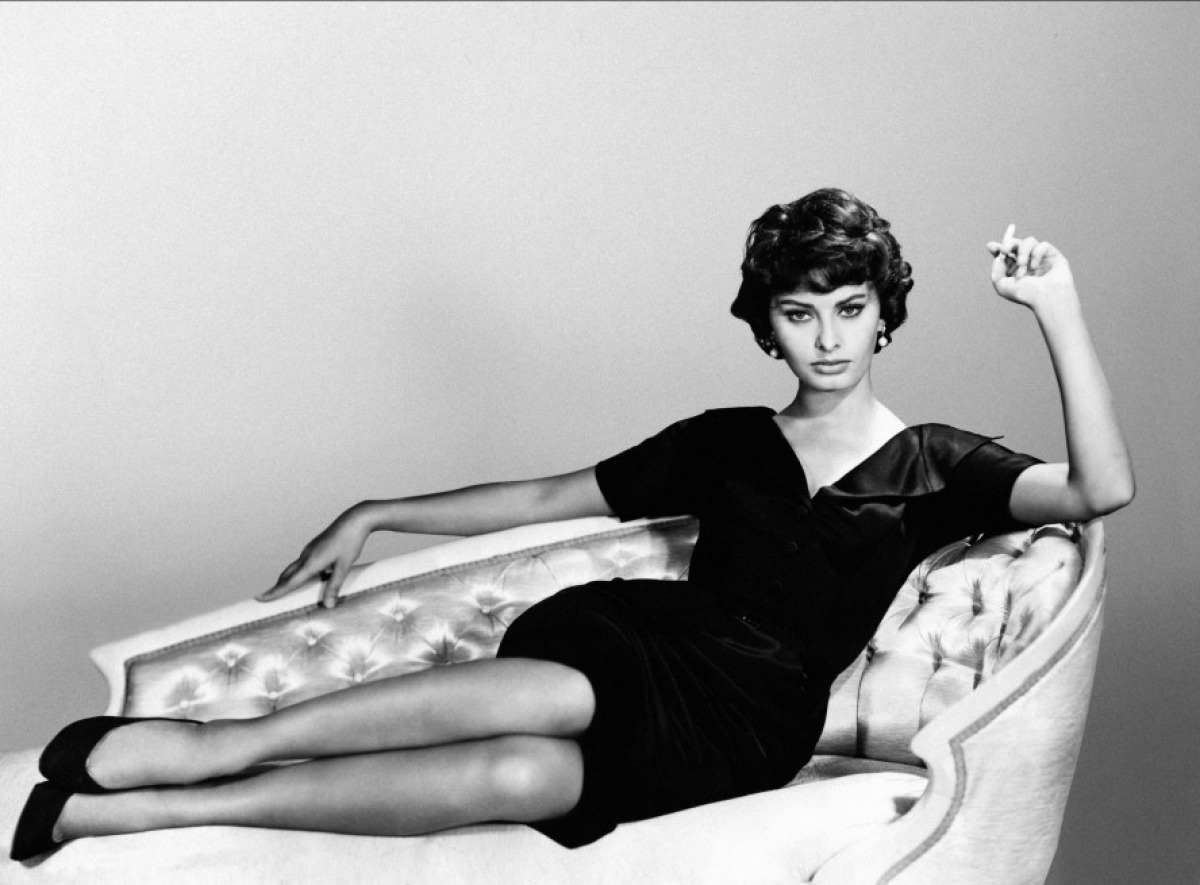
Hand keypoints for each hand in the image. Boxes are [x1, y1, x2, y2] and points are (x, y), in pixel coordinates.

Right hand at [257, 505, 373, 607]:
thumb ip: (334, 586)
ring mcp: (310, 550)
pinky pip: (304, 563)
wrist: (355, 520)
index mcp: (311, 562)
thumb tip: (328, 606)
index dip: (274, 592)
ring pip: (294, 568)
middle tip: (266, 598)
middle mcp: (306, 556)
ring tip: (283, 591)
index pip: (289, 582)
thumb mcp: (344, 567)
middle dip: (277, 587)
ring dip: (288, 580)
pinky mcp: (316, 547)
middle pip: (287, 575)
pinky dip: (300, 573)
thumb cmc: (350, 542)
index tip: (259, 598)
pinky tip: (311, 578)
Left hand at [986, 223, 1076, 309]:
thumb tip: (999, 255)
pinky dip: (1036, 253)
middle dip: (1009, 244)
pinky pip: (1043, 245)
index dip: (998, 249)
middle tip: (1005, 250)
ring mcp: (1041, 259)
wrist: (1046, 297)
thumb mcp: (1001, 284)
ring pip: (1029, 241)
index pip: (1006, 256)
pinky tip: (1035, 266)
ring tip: (1022, 264)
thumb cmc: (1024, 294)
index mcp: (1015, 272)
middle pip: (1016, 244)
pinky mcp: (1053, 255)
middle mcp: (1028, 264)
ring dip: (1022, 252)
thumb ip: (996, 269)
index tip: (991, 246)